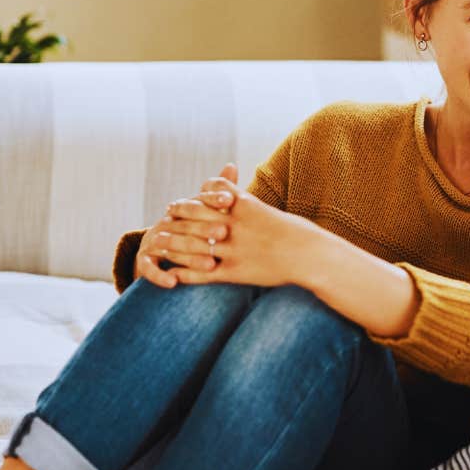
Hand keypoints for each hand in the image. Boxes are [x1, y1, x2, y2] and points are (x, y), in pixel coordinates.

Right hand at [134, 164, 239, 287]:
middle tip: (224, 233)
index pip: (196, 200)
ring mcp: (153, 240)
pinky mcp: (144, 260)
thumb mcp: (205, 212)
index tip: (230, 200)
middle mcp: (166, 222)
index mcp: (181, 210)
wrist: (157, 249)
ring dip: (190, 258)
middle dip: (205, 228)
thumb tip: (232, 164)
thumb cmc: (191, 229)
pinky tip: (173, 283)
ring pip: (171, 247)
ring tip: (211, 266)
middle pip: (185, 224)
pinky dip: (160, 276)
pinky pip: (149, 268)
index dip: (212, 198)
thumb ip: (220, 191)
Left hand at [162, 172, 322, 288]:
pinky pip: (202, 273)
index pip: (210, 193)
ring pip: (193, 244)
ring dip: (172, 244)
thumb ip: (250, 206)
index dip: (193, 197)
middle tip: (163, 218)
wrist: (311, 257)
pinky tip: (173, 276)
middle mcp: (235, 225)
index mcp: (245, 206)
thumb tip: (238, 199)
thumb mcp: (271, 213)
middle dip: (177, 216)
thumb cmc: (298, 235)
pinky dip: (185, 274)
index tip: (179, 202)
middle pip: (196, 215)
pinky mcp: (235, 272)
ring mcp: (233, 249)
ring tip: (157, 245)